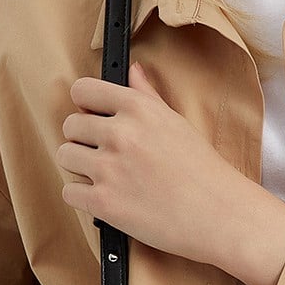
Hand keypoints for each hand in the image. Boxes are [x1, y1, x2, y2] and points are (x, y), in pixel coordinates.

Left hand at [56, 60, 254, 268]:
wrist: (219, 214)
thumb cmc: (203, 170)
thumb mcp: (176, 122)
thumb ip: (146, 95)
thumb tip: (132, 71)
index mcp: (137, 108)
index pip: (82, 90)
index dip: (85, 105)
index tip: (92, 116)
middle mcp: (119, 134)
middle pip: (70, 126)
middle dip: (83, 140)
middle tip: (105, 154)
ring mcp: (108, 168)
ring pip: (65, 157)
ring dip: (80, 167)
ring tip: (107, 176)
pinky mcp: (103, 203)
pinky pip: (69, 193)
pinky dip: (83, 198)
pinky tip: (107, 197)